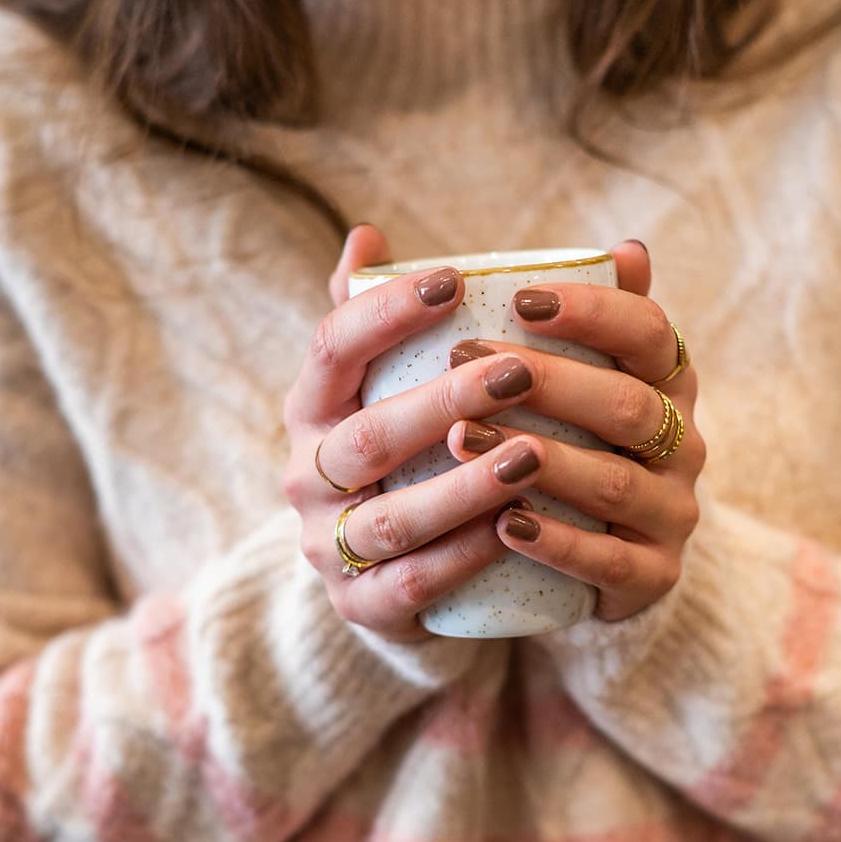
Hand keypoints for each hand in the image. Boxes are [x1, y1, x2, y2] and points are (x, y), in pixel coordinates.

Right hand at [283, 226, 546, 642]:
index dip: (387, 313)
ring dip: (462, 487)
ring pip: (393, 519)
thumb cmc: (400, 453)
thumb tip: (368, 234)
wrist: (385, 573)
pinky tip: (520, 527)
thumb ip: (379, 315)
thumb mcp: (380, 387)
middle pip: (368, 437)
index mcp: (311, 408)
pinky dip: (466, 556)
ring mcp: (328, 547)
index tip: (454, 280)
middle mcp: (306, 476)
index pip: (331, 348)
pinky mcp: (361, 607)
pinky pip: (415, 583)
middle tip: (519, 371)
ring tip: (534, 454)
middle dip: (443, 402)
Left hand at [443, 241, 704, 622]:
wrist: (576, 562)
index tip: (518, 296)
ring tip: (463, 441)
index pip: (648, 331)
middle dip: (551, 381)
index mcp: (662, 379)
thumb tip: (367, 239)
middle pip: (631, 404)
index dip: (593, 310)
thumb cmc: (531, 439)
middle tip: (467, 362)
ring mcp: (672, 513)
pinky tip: (505, 525)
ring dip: (542, 460)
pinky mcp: (652, 580)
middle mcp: (679, 442)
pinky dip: (559, 543)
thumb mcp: (520, 374)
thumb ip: (446, 315)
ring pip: (615, 483)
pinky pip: (610, 565)